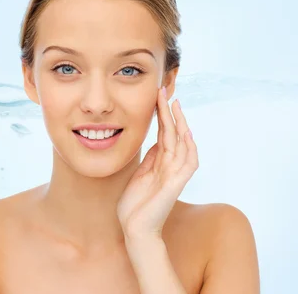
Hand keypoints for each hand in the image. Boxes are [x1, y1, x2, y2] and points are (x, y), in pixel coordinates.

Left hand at [117, 86, 198, 238]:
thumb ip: (151, 159)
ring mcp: (174, 176)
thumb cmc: (135, 205)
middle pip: (174, 134)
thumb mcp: (140, 174)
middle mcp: (170, 167)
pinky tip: (186, 134)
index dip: (163, 115)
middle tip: (166, 91)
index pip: (164, 134)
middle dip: (171, 113)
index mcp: (160, 163)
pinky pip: (187, 164)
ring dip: (180, 124)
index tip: (159, 96)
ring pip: (183, 145)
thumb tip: (156, 140)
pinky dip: (188, 149)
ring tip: (174, 105)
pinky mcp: (174, 185)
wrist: (134, 229)